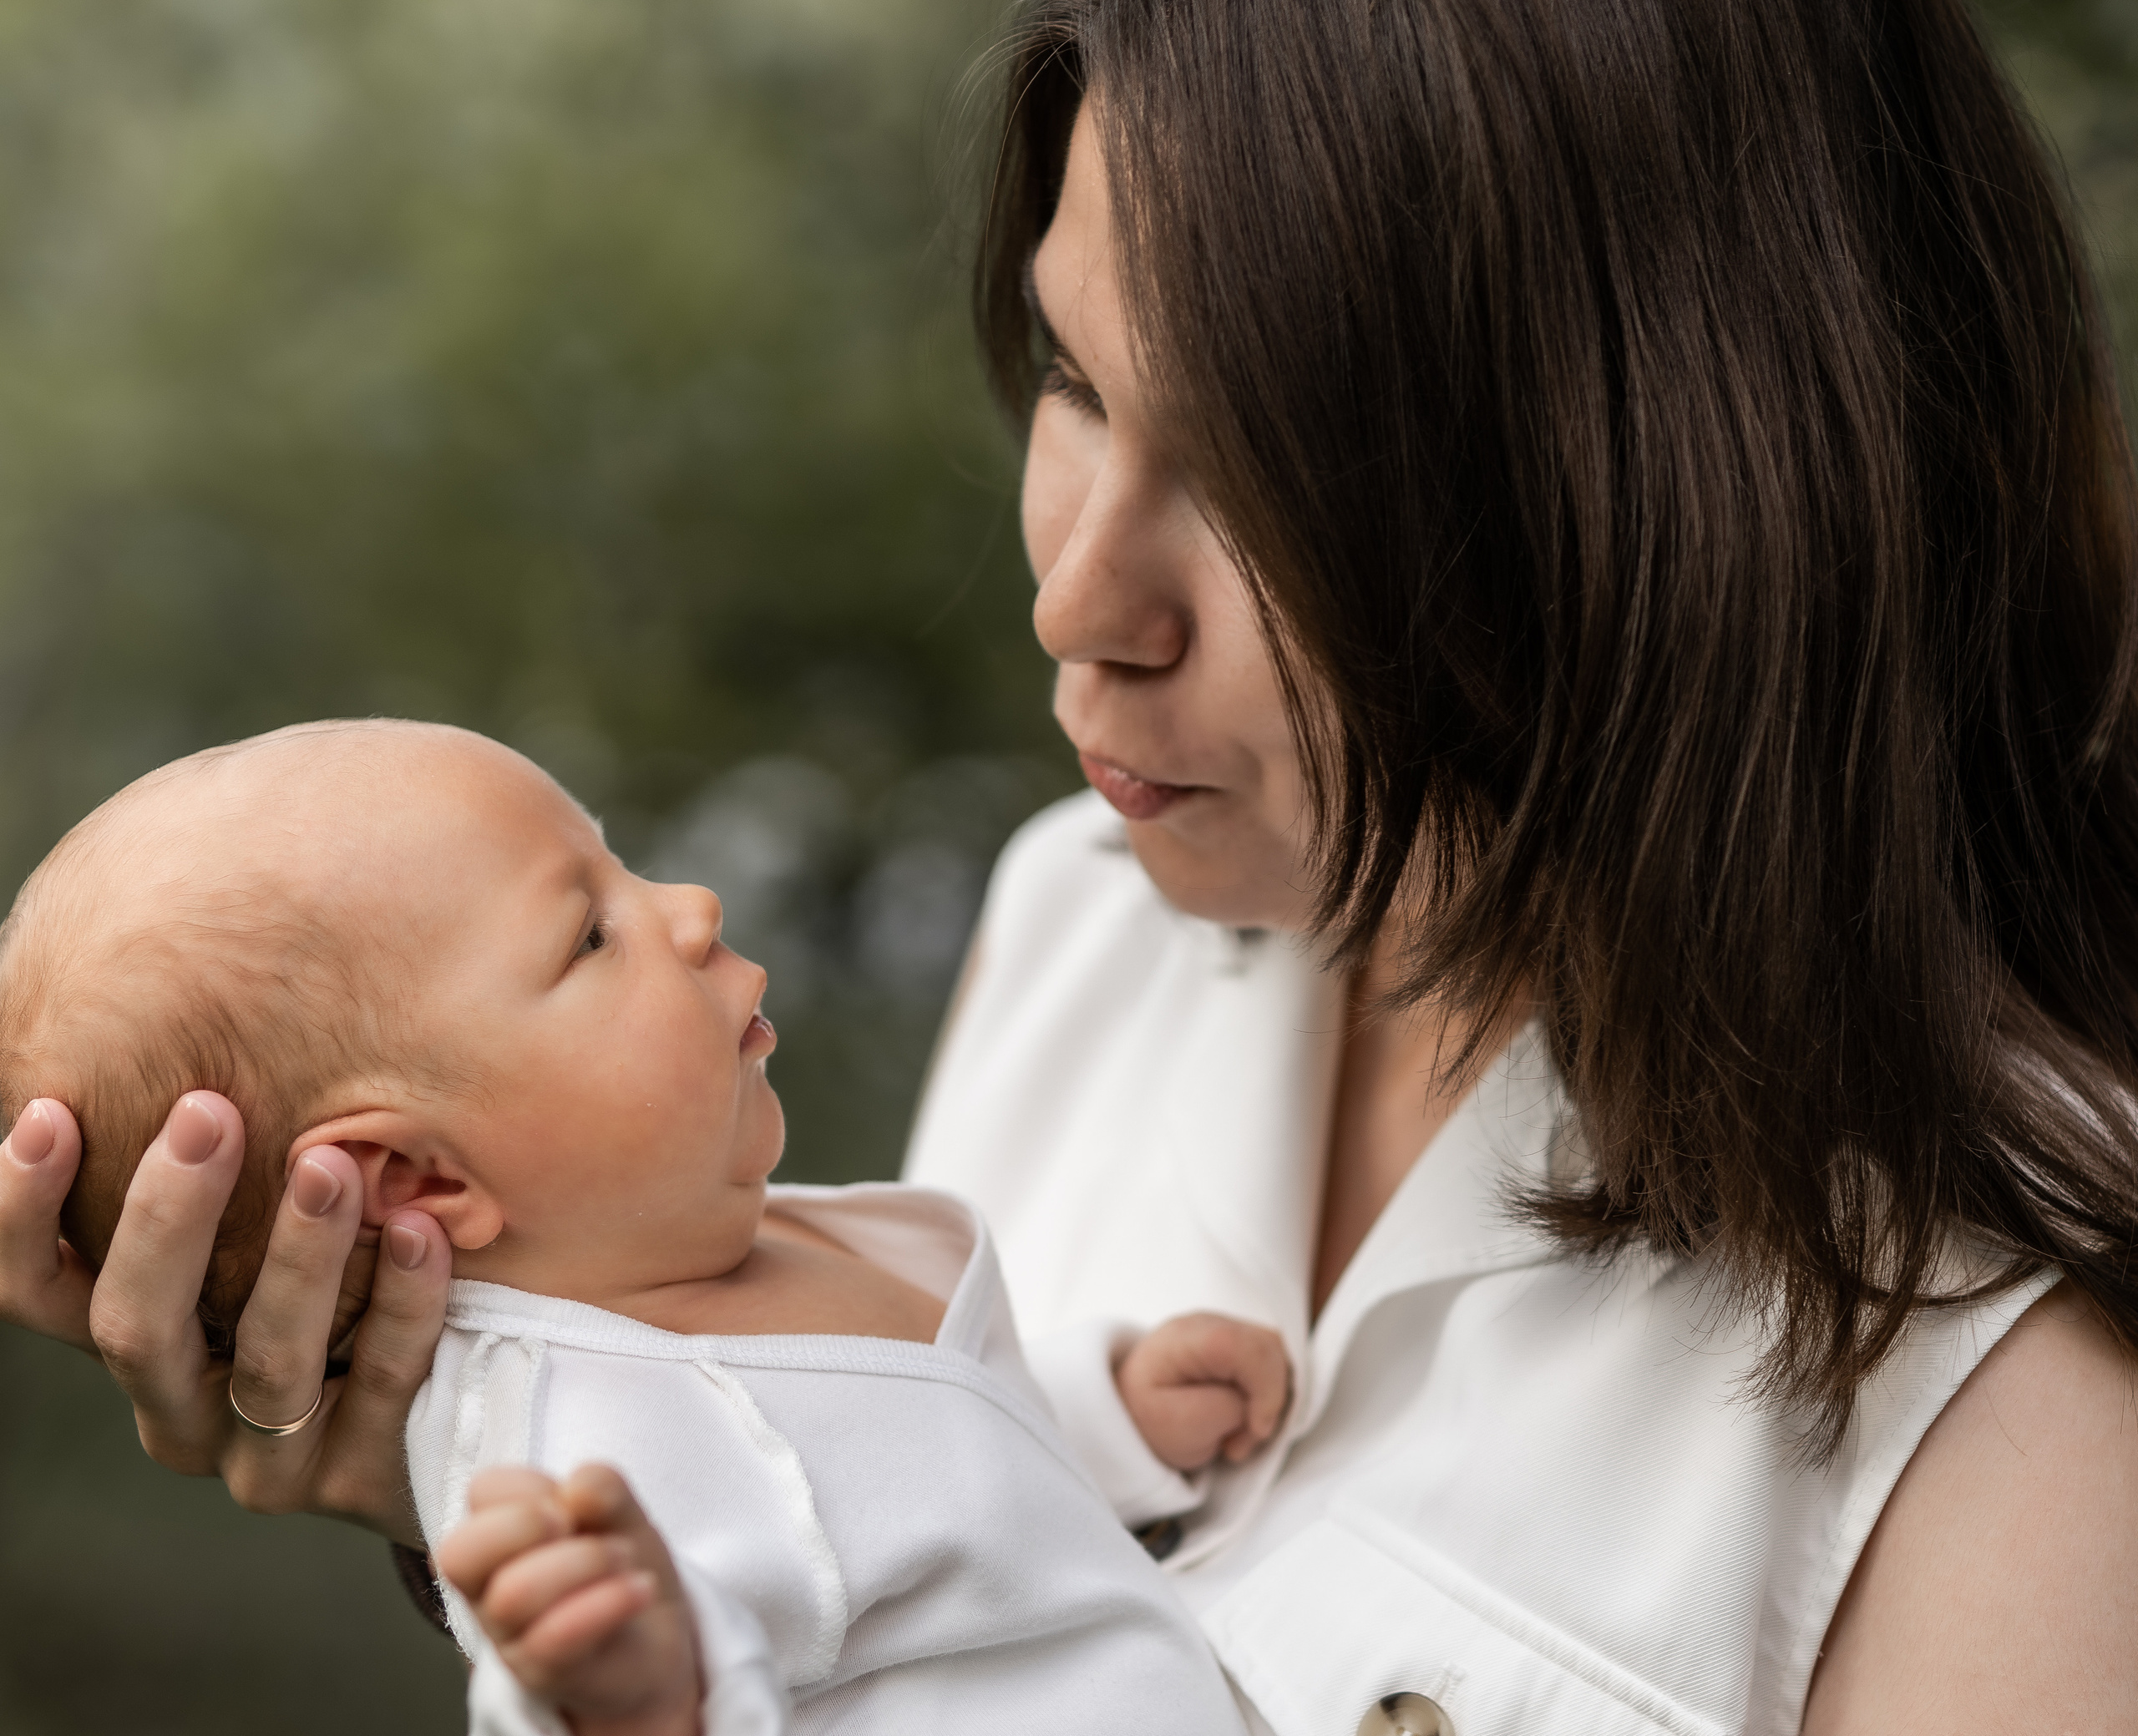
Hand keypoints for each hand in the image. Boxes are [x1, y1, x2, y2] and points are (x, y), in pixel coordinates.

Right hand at [0, 1092, 450, 1540]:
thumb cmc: (348, 1282)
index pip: (38, 1293)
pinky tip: (423, 1230)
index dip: (22, 1215)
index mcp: (139, 1346)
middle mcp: (180, 1412)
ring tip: (329, 1163)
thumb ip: (225, 1171)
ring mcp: (266, 1458)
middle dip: (167, 1215)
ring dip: (296, 1255)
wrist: (458, 1409)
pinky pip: (381, 1381)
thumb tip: (194, 1052)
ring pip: (264, 1357)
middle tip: (207, 1111)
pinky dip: (401, 1302)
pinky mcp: (359, 1476)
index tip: (49, 1114)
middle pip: (133, 1326)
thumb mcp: (267, 1228)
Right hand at [441, 1464, 703, 1735]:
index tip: (574, 1499)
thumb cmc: (619, 1570)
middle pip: (461, 1554)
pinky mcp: (545, 1674)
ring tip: (625, 1559)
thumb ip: (604, 1489)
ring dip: (584, 1561)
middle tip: (574, 1524)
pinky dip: (605, 1603)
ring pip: (511, 1596)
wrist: (656, 1642)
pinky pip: (553, 1640)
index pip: (481, 1494)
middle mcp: (489, 1590)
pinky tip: (639, 1588)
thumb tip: (578, 1488)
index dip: (530, 1485)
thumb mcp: (623, 1515)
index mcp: (499, 1539)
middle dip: (524, 1523)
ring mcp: (512, 1638)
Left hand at [1116, 1311, 1290, 1470]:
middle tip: (1240, 1442)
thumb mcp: (1178, 1426)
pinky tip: (1239, 1421)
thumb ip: (1224, 1409)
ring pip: (1273, 1355)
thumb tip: (1254, 1403)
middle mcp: (1208, 1324)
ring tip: (1237, 1436)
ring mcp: (1220, 1330)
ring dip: (1268, 1399)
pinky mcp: (1229, 1347)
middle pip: (1269, 1346)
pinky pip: (1265, 1363)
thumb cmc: (1144, 1422)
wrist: (1121, 1416)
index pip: (1250, 1347)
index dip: (1267, 1389)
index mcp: (1189, 1338)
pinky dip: (1262, 1395)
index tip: (1256, 1430)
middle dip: (1269, 1398)